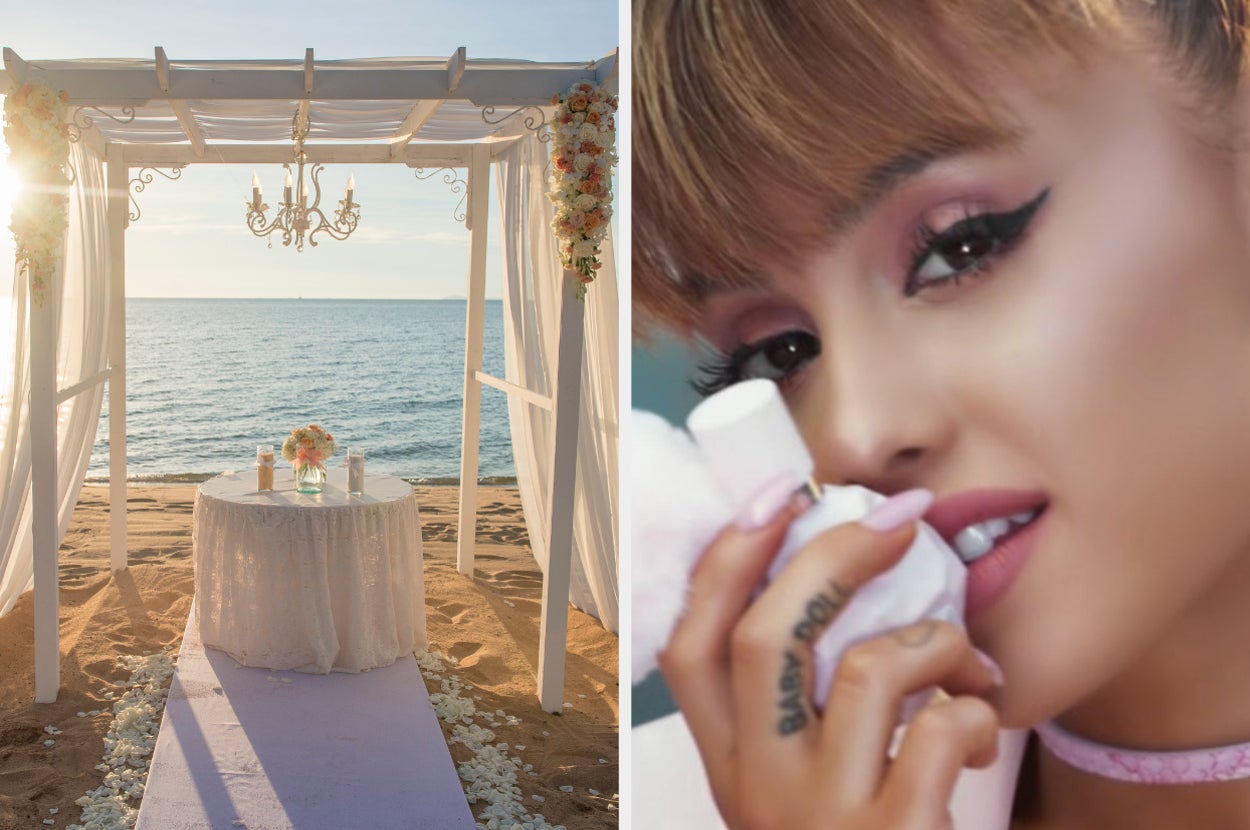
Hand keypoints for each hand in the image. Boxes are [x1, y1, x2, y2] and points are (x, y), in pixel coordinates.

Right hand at [659, 497, 1001, 829]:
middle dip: (832, 555)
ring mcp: (822, 818)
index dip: (727, 560)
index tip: (778, 497)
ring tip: (967, 663)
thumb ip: (789, 712)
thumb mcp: (790, 789)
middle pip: (765, 636)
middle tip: (897, 519)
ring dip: (932, 641)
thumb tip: (831, 584)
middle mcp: (757, 789)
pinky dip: (975, 711)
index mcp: (726, 765)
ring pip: (863, 670)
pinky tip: (981, 731)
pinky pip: (939, 732)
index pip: (689, 644)